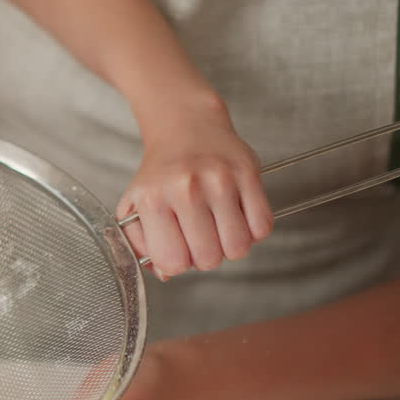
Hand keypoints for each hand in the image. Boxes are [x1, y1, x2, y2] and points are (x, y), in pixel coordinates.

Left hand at [118, 105, 272, 278]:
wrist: (186, 126)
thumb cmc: (161, 173)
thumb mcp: (136, 206)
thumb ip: (141, 245)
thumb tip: (166, 274)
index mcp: (153, 201)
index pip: (173, 262)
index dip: (178, 264)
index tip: (179, 249)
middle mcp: (186, 189)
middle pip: (209, 259)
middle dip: (206, 257)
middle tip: (201, 238)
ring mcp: (220, 180)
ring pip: (238, 247)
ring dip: (231, 245)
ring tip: (219, 228)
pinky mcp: (248, 172)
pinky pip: (262, 226)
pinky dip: (253, 230)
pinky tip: (237, 216)